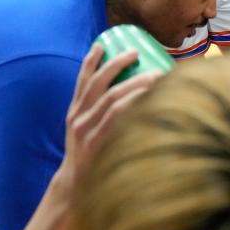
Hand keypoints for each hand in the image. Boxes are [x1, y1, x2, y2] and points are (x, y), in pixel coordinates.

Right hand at [57, 45, 160, 195]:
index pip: (81, 81)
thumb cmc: (89, 155)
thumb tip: (133, 94)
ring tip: (154, 74)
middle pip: (97, 83)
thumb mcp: (86, 132)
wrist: (75, 186)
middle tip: (136, 52)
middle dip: (116, 64)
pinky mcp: (98, 142)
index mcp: (74, 112)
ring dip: (134, 83)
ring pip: (111, 98)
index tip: (101, 43)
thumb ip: (101, 114)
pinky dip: (134, 104)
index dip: (90, 61)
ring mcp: (87, 130)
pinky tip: (150, 97)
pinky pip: (119, 117)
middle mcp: (78, 118)